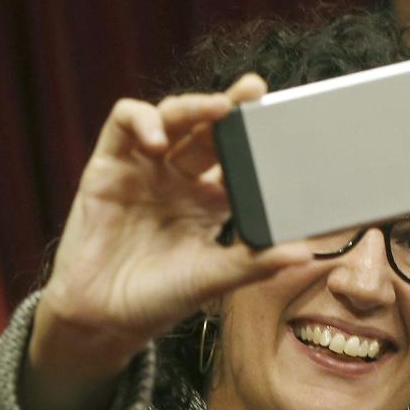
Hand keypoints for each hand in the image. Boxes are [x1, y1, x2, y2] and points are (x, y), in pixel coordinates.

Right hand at [24, 78, 309, 409]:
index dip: (257, 139)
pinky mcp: (108, 166)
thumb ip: (255, 262)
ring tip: (217, 109)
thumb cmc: (159, 299)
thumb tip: (305, 252)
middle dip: (232, 108)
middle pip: (208, 130)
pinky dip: (140, 120)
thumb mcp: (213, 278)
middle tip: (254, 91)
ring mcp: (144, 169)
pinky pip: (122, 125)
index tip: (284, 123)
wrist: (104, 318)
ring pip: (170, 119)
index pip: (238, 159)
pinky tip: (156, 140)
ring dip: (192, 108)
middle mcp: (179, 179)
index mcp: (210, 201)